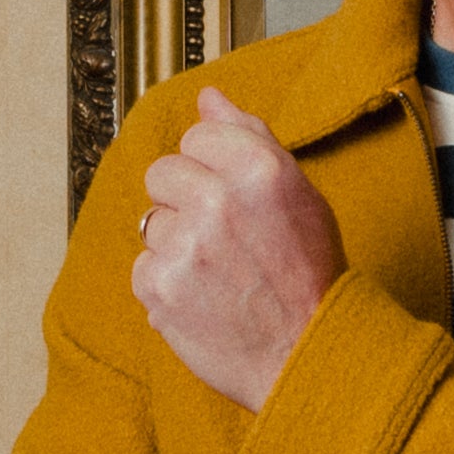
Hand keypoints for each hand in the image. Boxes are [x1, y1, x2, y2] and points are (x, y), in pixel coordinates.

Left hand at [132, 88, 343, 411]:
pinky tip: (204, 297)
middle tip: (227, 239)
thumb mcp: (299, 194)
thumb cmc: (309, 273)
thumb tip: (209, 98)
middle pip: (163, 173)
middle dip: (187, 200)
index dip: (216, 168)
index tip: (239, 199)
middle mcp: (218, 199)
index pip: (197, 137)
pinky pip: (143, 265)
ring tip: (220, 273)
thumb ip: (251, 138)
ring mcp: (184, 244)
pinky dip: (167, 283)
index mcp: (258, 168)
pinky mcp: (158, 286)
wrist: (306, 355)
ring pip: (151, 221)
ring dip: (178, 244)